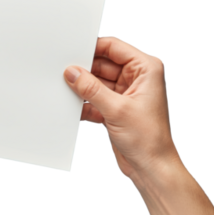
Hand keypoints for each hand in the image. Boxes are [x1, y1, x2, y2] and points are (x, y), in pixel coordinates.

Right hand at [64, 35, 177, 181]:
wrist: (151, 167)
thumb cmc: (148, 138)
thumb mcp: (116, 109)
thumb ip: (92, 88)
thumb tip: (72, 72)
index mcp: (146, 68)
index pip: (114, 47)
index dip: (93, 47)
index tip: (71, 50)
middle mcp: (137, 77)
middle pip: (103, 63)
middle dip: (84, 70)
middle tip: (62, 72)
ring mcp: (126, 93)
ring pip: (97, 82)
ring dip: (82, 88)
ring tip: (63, 89)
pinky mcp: (116, 108)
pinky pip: (95, 97)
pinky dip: (84, 102)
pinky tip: (71, 106)